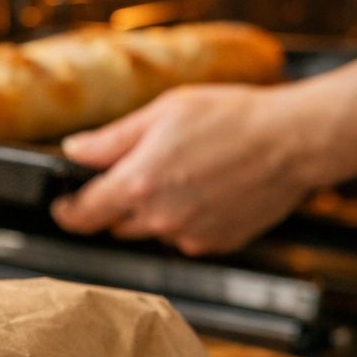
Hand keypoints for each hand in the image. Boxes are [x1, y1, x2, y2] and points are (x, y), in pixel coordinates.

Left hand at [50, 85, 322, 255]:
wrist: (293, 141)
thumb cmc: (232, 118)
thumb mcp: (162, 113)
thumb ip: (111, 140)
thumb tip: (75, 150)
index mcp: (137, 185)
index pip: (82, 215)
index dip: (67, 211)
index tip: (63, 206)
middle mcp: (159, 218)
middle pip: (116, 223)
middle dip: (119, 202)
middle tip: (144, 169)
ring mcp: (189, 235)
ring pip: (152, 230)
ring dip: (155, 210)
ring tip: (187, 172)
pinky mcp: (217, 243)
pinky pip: (186, 235)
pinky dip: (188, 217)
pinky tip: (209, 188)